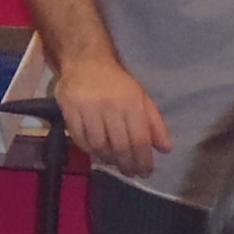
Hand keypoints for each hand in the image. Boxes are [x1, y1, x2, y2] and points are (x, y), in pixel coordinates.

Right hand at [53, 55, 170, 177]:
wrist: (86, 61)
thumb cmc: (117, 83)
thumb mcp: (142, 98)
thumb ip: (155, 124)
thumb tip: (165, 149)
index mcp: (131, 102)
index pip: (139, 139)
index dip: (143, 160)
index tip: (145, 172)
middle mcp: (110, 106)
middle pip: (120, 146)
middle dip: (127, 164)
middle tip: (130, 173)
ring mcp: (87, 108)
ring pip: (98, 145)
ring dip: (108, 159)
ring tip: (114, 163)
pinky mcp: (68, 109)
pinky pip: (79, 138)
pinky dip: (89, 150)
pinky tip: (96, 153)